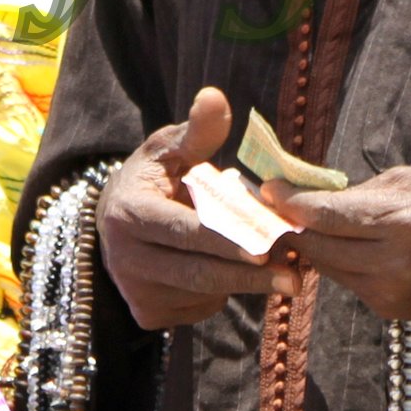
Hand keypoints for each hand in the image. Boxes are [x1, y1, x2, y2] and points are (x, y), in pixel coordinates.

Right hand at [97, 86, 301, 330]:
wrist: (116, 222)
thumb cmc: (156, 178)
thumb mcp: (170, 148)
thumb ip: (197, 130)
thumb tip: (215, 97)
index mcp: (129, 214)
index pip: (185, 231)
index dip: (226, 240)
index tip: (267, 246)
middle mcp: (124, 259)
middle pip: (198, 272)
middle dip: (249, 275)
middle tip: (295, 276)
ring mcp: (134, 291)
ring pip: (202, 293)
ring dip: (244, 284)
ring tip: (284, 274)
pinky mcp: (147, 314)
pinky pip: (197, 308)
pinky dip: (223, 294)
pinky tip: (239, 276)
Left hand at [264, 166, 410, 321]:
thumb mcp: (396, 182)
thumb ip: (347, 193)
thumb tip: (293, 196)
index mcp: (402, 222)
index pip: (329, 216)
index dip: (292, 203)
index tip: (268, 189)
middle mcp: (396, 263)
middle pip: (320, 245)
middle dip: (290, 225)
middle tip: (271, 207)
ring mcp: (391, 291)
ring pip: (326, 267)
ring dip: (306, 246)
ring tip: (294, 224)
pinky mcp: (388, 308)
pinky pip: (344, 282)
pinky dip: (331, 263)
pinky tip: (328, 246)